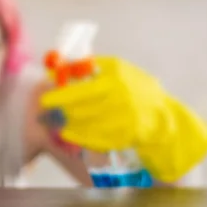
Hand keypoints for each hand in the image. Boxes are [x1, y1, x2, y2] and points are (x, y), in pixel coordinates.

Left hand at [39, 56, 206, 181]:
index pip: (82, 89)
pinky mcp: (124, 137)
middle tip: (47, 113)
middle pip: (82, 109)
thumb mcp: (115, 70)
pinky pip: (94, 139)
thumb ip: (88, 67)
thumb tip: (59, 67)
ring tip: (57, 122)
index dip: (61, 96)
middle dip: (61, 112)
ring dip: (67, 125)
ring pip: (85, 125)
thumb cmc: (132, 87)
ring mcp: (124, 119)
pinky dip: (78, 137)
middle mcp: (121, 99)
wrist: (160, 116)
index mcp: (116, 79)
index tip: (45, 99)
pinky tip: (68, 133)